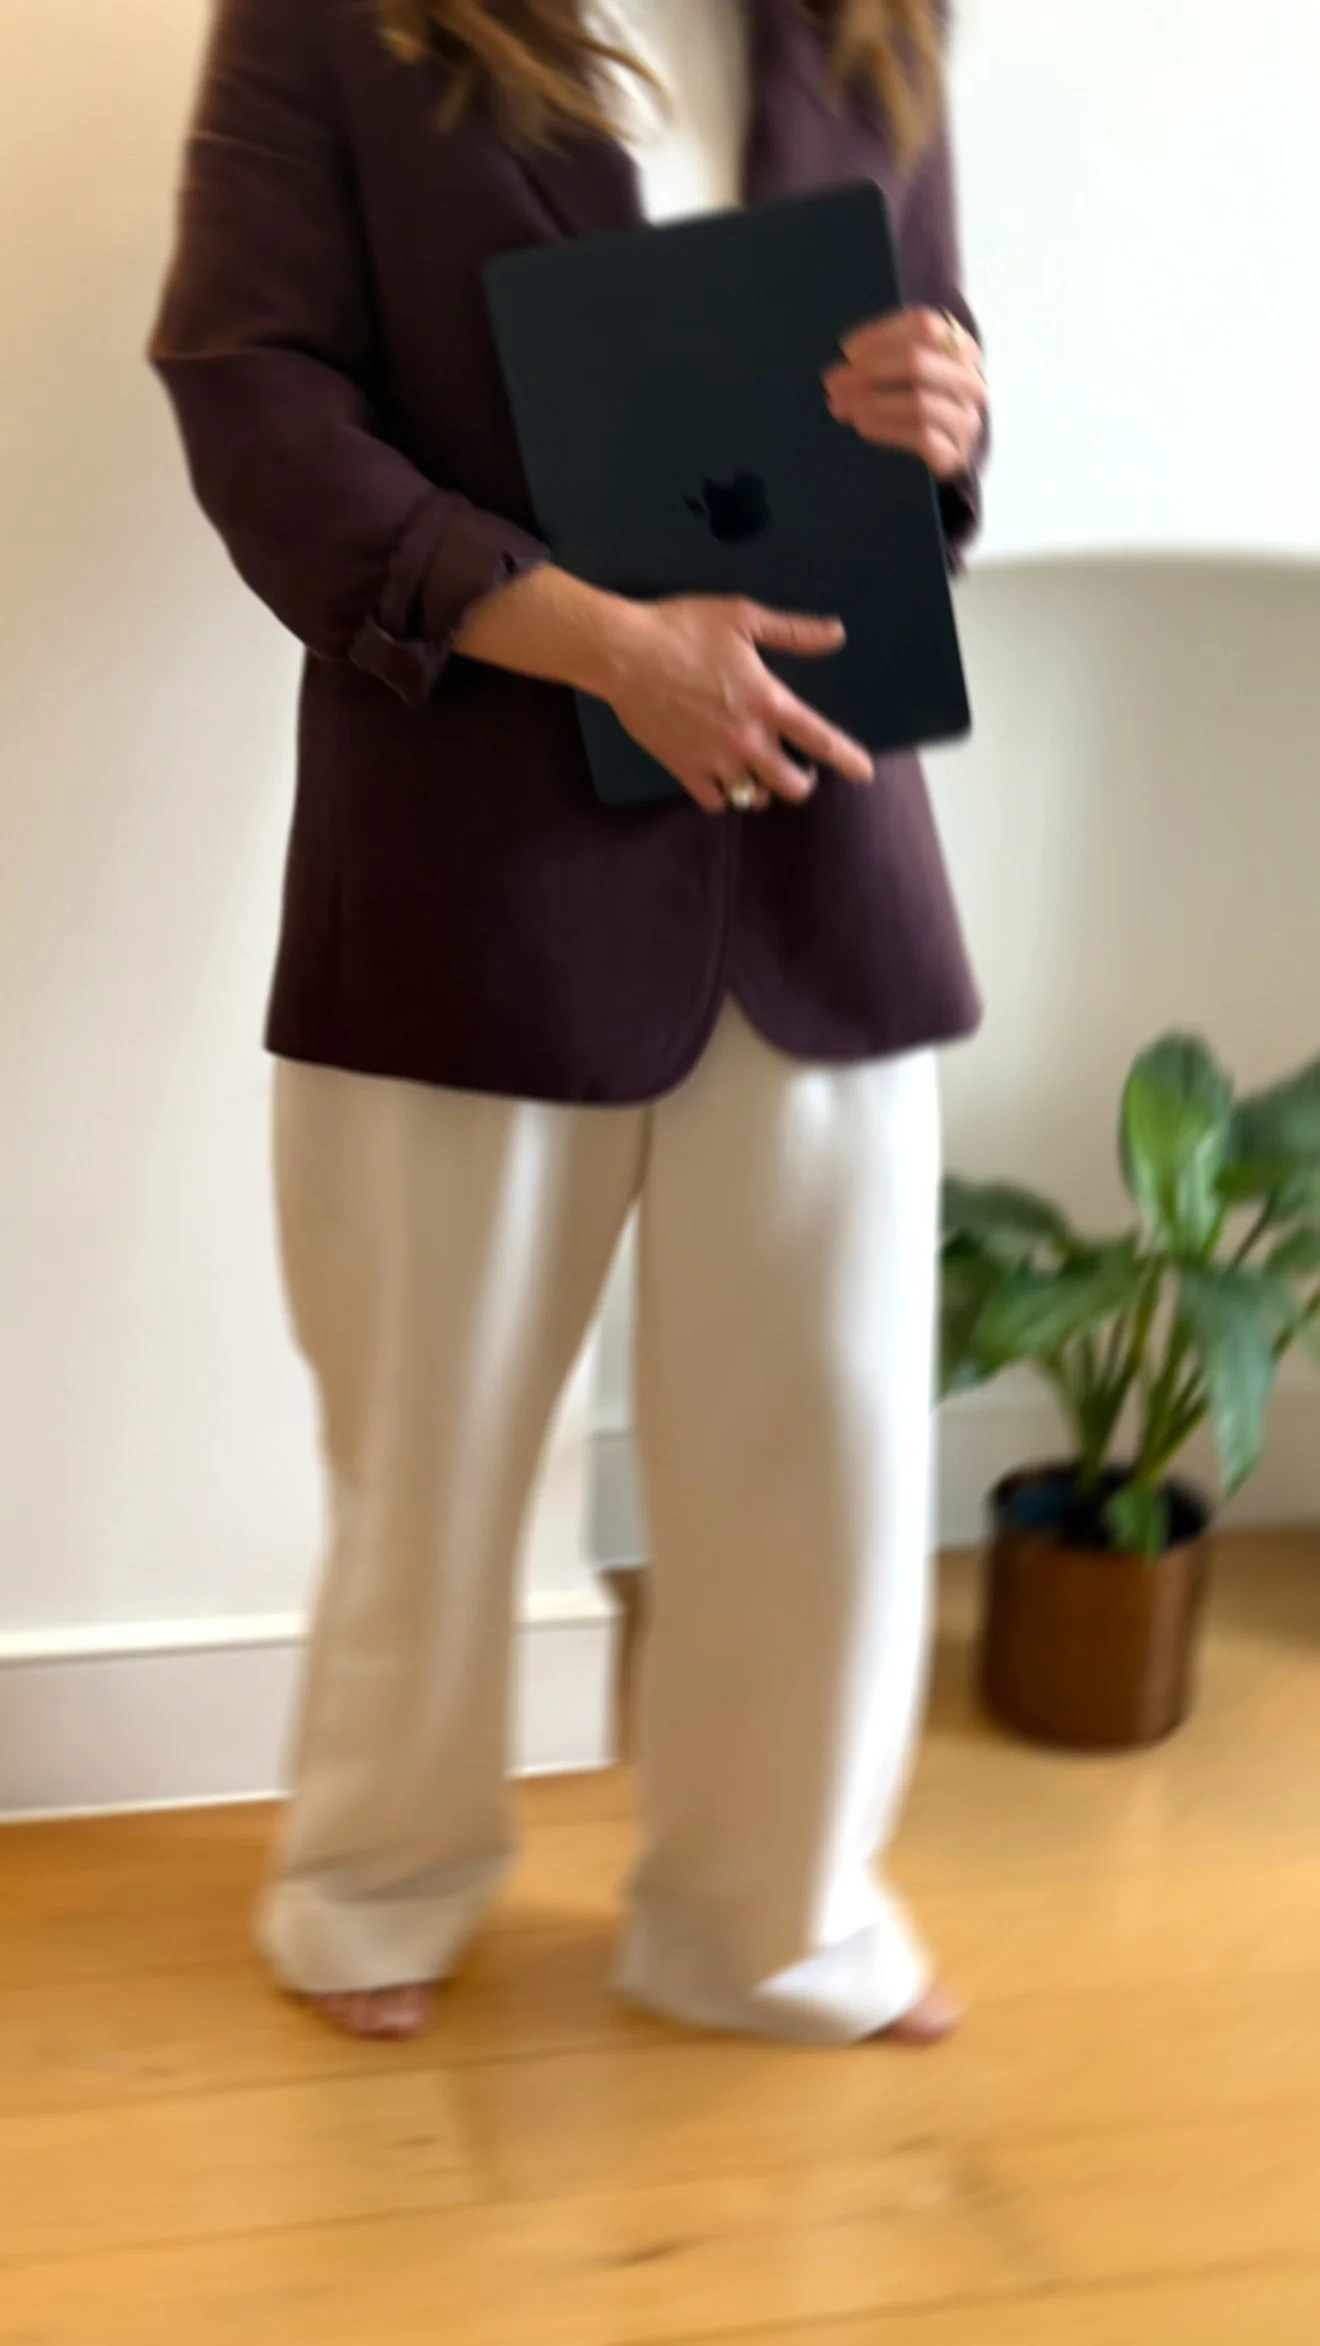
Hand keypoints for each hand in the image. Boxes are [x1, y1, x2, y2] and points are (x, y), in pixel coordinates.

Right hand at [600, 595, 874, 814]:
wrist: (624, 652)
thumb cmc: (683, 627)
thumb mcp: (743, 617)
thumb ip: (793, 632)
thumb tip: (836, 633)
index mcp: (766, 701)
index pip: (819, 739)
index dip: (847, 759)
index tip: (864, 772)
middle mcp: (746, 738)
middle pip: (790, 785)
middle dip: (800, 782)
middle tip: (796, 769)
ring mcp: (714, 758)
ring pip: (752, 798)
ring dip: (762, 790)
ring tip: (758, 774)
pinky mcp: (683, 767)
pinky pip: (714, 800)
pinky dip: (723, 795)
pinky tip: (722, 779)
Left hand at [821, 305, 985, 481]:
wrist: (949, 443)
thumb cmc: (920, 393)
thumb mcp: (907, 362)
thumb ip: (882, 352)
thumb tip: (848, 360)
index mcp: (960, 344)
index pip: (923, 325)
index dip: (881, 335)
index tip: (848, 350)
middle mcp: (969, 378)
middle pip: (917, 363)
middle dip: (868, 371)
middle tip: (832, 382)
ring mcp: (965, 417)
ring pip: (917, 403)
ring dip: (870, 403)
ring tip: (840, 406)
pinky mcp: (956, 451)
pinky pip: (919, 436)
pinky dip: (884, 428)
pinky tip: (861, 425)